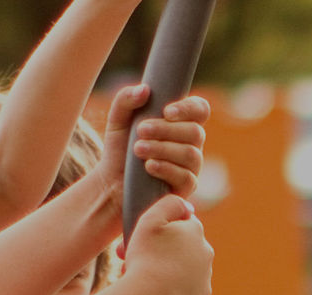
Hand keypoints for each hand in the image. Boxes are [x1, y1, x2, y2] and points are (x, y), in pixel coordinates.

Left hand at [96, 85, 211, 199]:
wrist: (112, 182)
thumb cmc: (120, 149)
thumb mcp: (117, 120)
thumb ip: (125, 100)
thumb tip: (145, 89)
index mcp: (181, 123)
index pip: (200, 109)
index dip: (189, 108)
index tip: (166, 111)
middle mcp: (191, 144)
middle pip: (195, 132)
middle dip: (166, 130)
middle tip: (141, 130)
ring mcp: (191, 167)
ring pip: (191, 154)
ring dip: (163, 148)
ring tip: (138, 149)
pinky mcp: (185, 187)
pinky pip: (187, 177)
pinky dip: (167, 168)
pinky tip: (148, 166)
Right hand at [120, 195, 212, 294]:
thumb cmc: (146, 258)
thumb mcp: (151, 220)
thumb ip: (170, 203)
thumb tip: (187, 206)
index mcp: (195, 231)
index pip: (178, 224)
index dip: (158, 230)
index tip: (141, 239)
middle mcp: (206, 252)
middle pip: (179, 247)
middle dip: (159, 251)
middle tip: (134, 258)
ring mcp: (205, 276)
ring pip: (181, 268)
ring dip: (164, 270)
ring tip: (141, 277)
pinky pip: (185, 288)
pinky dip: (172, 288)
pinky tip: (155, 291)